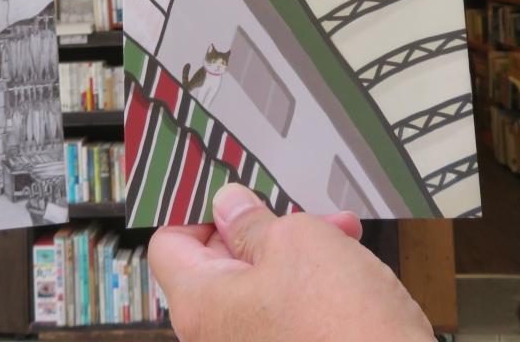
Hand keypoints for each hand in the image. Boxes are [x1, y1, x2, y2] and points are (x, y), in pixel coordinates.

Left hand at [149, 184, 433, 341]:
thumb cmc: (343, 327)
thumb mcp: (298, 242)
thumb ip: (254, 220)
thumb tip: (230, 206)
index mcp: (200, 304)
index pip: (170, 244)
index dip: (199, 211)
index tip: (232, 192)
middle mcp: (216, 336)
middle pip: (220, 264)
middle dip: (262, 228)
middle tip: (298, 209)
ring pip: (261, 287)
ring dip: (296, 253)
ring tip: (340, 232)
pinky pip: (286, 315)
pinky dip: (311, 287)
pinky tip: (349, 266)